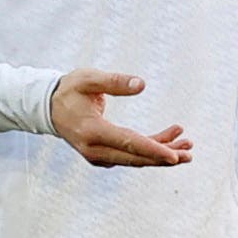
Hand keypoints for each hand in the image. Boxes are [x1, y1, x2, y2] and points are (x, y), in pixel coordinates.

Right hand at [50, 69, 191, 167]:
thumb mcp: (89, 79)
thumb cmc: (70, 89)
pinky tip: (170, 138)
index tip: (173, 156)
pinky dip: (151, 149)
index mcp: (91, 132)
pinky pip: (130, 154)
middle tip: (190, 153)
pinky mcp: (103, 154)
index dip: (152, 150)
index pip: (128, 143)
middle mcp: (94, 149)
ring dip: (161, 153)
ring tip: (188, 145)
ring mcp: (97, 155)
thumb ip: (114, 81)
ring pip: (135, 159)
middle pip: (135, 158)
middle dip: (164, 157)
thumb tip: (142, 85)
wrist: (47, 107)